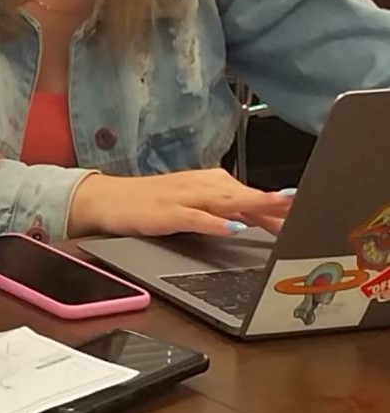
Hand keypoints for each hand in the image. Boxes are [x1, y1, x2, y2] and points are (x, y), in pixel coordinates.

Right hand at [68, 167, 293, 239]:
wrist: (106, 199)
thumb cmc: (149, 203)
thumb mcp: (189, 204)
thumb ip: (221, 211)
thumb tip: (255, 221)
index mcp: (206, 184)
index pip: (248, 194)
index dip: (277, 204)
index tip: (306, 210)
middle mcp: (199, 186)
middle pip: (243, 195)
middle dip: (274, 203)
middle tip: (304, 207)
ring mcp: (182, 198)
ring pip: (225, 201)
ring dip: (253, 204)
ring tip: (279, 208)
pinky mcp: (166, 212)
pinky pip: (195, 218)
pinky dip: (214, 223)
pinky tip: (232, 229)